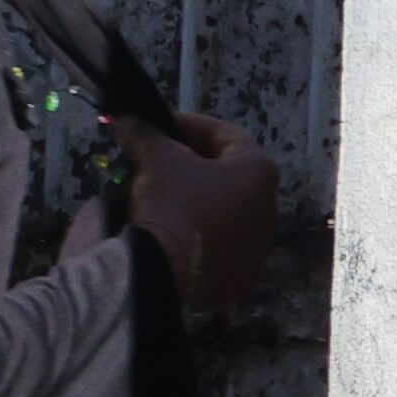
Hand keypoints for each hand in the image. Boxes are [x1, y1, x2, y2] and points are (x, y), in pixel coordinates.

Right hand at [131, 113, 279, 318]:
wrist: (168, 274)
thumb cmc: (173, 205)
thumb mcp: (156, 160)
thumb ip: (146, 135)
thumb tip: (129, 120)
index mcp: (258, 171)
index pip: (224, 134)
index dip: (187, 124)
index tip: (157, 126)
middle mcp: (267, 206)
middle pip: (225, 174)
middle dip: (190, 163)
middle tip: (156, 161)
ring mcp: (256, 245)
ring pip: (221, 211)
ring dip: (192, 200)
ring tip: (157, 199)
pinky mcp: (239, 276)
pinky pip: (214, 245)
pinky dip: (192, 233)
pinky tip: (167, 233)